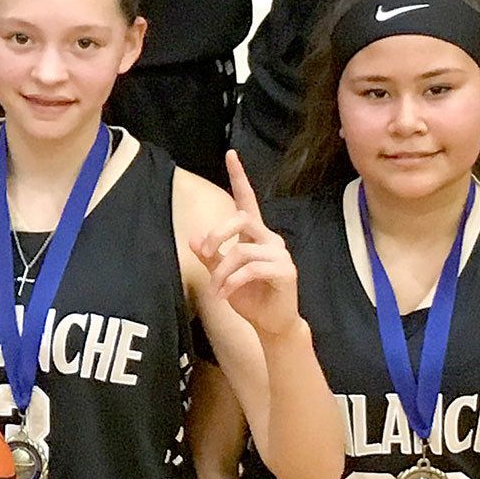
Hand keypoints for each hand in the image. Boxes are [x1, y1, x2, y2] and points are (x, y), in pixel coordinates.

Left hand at [193, 152, 302, 338]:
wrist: (271, 323)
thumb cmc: (249, 297)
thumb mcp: (222, 275)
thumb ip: (211, 256)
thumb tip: (194, 239)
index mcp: (255, 235)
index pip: (247, 200)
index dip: (239, 177)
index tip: (230, 154)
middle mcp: (270, 239)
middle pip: (240, 218)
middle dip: (217, 234)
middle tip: (205, 253)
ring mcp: (280, 254)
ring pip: (241, 250)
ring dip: (221, 272)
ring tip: (217, 289)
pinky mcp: (285, 271)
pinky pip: (251, 269)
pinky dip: (232, 283)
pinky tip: (225, 295)